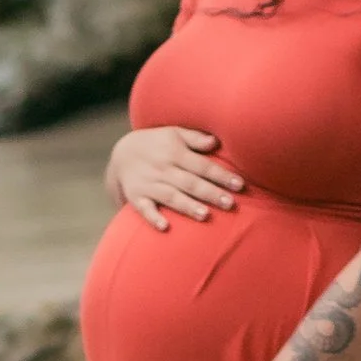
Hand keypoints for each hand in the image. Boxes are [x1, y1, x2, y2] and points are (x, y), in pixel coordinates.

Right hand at [107, 124, 243, 231]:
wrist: (121, 154)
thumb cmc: (156, 144)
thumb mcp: (173, 133)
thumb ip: (195, 138)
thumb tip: (216, 141)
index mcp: (175, 152)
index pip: (202, 165)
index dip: (221, 175)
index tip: (240, 185)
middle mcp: (163, 169)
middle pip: (190, 182)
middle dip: (210, 193)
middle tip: (230, 204)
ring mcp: (149, 184)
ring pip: (171, 196)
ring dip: (187, 206)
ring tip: (205, 216)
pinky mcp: (136, 197)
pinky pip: (144, 209)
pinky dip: (153, 218)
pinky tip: (165, 227)